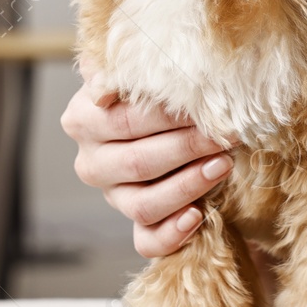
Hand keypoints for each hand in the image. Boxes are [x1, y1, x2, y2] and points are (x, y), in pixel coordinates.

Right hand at [62, 58, 231, 257]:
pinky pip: (148, 241)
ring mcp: (113, 198)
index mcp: (82, 120)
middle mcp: (91, 163)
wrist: (171, 129)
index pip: (124, 121)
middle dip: (186, 148)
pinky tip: (198, 216)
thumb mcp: (138, 73)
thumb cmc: (156, 95)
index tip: (204, 104)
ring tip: (223, 165)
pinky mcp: (136, 226)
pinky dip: (173, 233)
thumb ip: (125, 66)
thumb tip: (113, 65)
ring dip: (188, 186)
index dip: (166, 116)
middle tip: (224, 135)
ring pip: (144, 204)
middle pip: (136, 163)